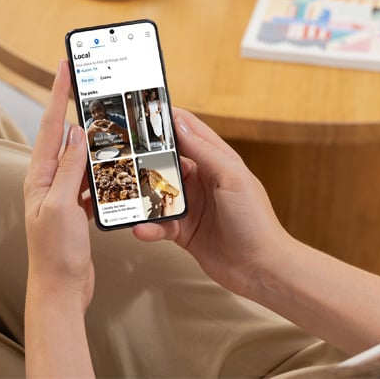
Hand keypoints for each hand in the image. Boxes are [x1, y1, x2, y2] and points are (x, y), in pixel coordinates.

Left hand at [24, 60, 93, 310]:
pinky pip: (92, 179)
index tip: (65, 66)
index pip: (49, 126)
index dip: (57, 94)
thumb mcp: (61, 206)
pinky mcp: (76, 207)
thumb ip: (69, 169)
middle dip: (78, 110)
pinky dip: (105, 170)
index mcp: (39, 177)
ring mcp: (63, 194)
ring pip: (82, 158)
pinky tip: (118, 168)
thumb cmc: (55, 252)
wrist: (61, 288)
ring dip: (97, 142)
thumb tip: (76, 132)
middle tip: (96, 89)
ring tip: (114, 126)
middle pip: (65, 137)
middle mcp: (48, 181)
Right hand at [132, 108, 290, 295]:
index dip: (166, 120)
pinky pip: (159, 224)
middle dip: (143, 158)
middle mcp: (203, 180)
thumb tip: (179, 124)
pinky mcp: (184, 231)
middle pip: (166, 161)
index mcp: (217, 161)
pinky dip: (149, 226)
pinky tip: (141, 228)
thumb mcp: (232, 177)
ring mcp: (192, 206)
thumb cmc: (255, 221)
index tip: (140, 111)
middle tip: (119, 154)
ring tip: (123, 194)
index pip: (188, 131)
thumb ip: (204, 151)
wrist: (260, 268)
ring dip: (141, 195)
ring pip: (157, 193)